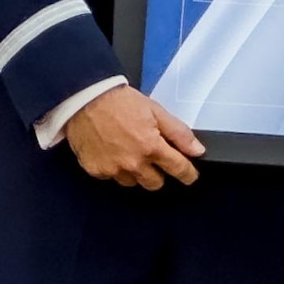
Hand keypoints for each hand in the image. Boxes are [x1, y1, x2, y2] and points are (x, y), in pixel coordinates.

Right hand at [63, 85, 203, 190]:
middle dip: (159, 173)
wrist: (86, 100)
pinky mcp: (96, 171)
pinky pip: (112, 178)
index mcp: (151, 147)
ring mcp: (113, 170)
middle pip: (155, 183)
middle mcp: (133, 163)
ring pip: (133, 182)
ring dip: (136, 172)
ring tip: (131, 151)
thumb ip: (179, 133)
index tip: (191, 176)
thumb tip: (197, 150)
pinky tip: (114, 152)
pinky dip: (116, 169)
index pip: (177, 169)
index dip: (188, 174)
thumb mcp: (156, 111)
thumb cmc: (121, 102)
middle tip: (154, 157)